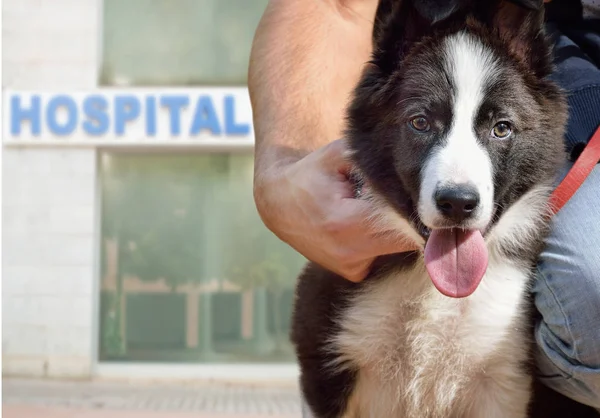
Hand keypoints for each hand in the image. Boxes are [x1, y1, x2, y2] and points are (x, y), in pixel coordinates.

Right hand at [254, 139, 418, 282]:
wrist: (280, 204)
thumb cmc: (311, 175)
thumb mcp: (337, 156)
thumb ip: (370, 160)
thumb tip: (409, 171)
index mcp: (347, 223)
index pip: (403, 224)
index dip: (417, 210)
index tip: (423, 197)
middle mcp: (350, 253)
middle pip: (405, 240)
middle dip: (411, 220)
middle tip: (411, 199)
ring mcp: (351, 267)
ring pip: (395, 249)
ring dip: (397, 230)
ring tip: (377, 208)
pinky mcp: (352, 272)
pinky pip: (382, 255)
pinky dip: (382, 240)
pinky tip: (368, 223)